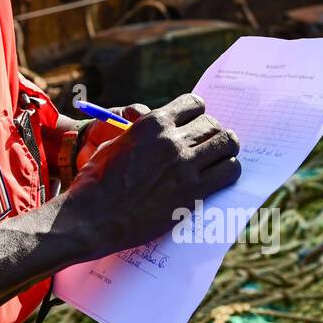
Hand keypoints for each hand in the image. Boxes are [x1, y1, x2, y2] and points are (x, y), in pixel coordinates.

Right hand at [57, 93, 240, 260]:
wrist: (92, 218)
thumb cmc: (97, 181)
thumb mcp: (116, 144)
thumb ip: (142, 135)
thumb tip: (161, 134)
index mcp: (152, 124)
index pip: (194, 104)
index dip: (196, 114)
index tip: (195, 124)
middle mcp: (172, 140)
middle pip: (212, 124)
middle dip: (212, 133)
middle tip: (207, 146)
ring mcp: (185, 166)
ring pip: (227, 144)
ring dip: (225, 149)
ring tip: (219, 159)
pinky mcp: (194, 192)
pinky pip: (229, 172)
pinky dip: (229, 171)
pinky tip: (219, 177)